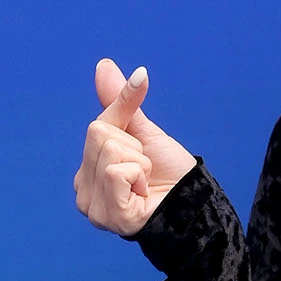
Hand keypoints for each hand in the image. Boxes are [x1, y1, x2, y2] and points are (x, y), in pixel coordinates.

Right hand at [73, 59, 197, 237]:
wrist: (196, 204)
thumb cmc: (171, 175)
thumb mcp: (144, 133)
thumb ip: (121, 101)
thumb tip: (103, 64)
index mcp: (88, 173)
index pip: (97, 127)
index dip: (125, 126)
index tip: (143, 141)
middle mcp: (84, 193)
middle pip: (100, 137)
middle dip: (134, 150)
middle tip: (146, 173)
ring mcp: (93, 208)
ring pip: (111, 153)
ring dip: (140, 165)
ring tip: (146, 185)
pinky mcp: (109, 216)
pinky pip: (117, 172)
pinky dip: (139, 176)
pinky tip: (144, 196)